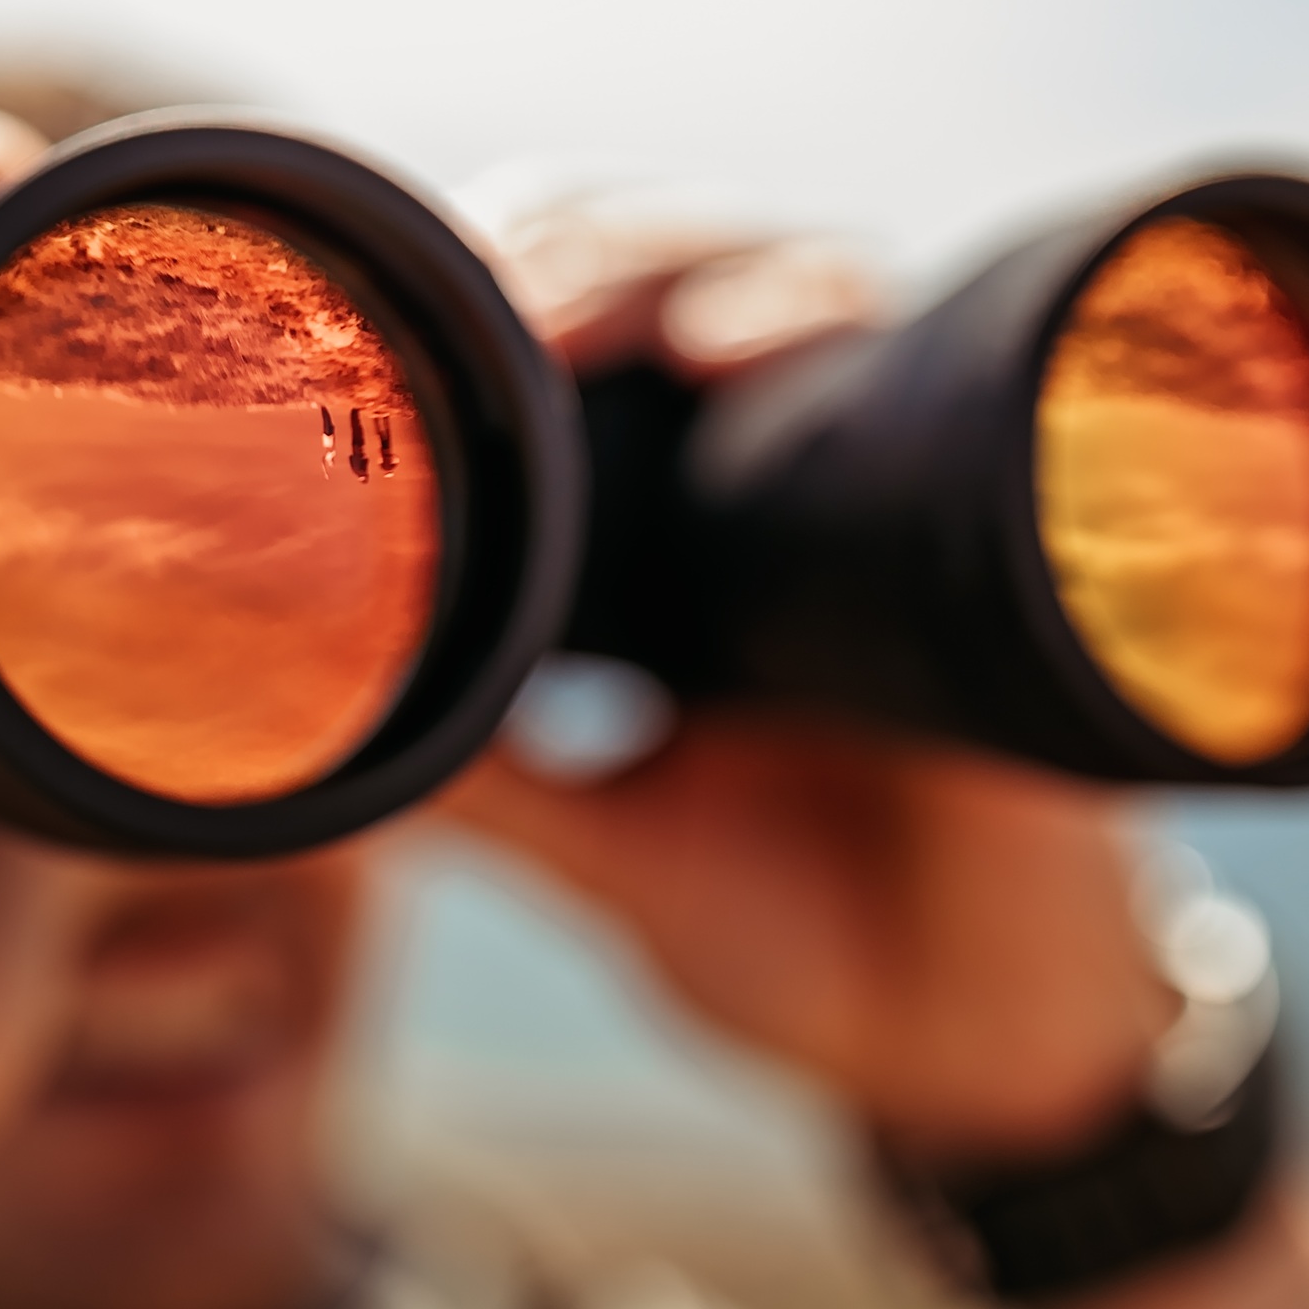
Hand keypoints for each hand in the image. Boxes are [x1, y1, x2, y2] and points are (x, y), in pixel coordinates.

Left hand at [449, 196, 1172, 1158]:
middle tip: (482, 294)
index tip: (385, 323)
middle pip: (679, 275)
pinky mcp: (996, 545)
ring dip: (685, 264)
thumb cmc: (808, 945)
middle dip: (576, 250)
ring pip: (801, 282)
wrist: (983, 1058)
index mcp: (681, 542)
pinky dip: (838, 326)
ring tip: (584, 310)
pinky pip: (941, 383)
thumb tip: (313, 740)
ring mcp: (891, 501)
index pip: (586, 349)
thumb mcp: (612, 860)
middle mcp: (785, 489)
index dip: (501, 295)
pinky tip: (746, 335)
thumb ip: (488, 787)